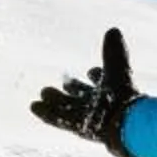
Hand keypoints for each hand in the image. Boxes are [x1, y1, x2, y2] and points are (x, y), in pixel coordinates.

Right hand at [32, 26, 156, 156]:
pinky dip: (47, 114)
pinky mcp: (78, 127)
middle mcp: (100, 105)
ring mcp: (89, 118)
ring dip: (55, 102)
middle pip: (84, 98)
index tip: (92, 71)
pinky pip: (59, 120)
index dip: (98, 76)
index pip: (103, 82)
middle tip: (59, 85)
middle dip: (72, 90)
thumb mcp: (117, 68)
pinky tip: (34, 107)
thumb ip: (114, 51)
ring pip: (69, 109)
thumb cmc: (122, 95)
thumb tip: (114, 29)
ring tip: (41, 96)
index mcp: (112, 91)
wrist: (123, 122)